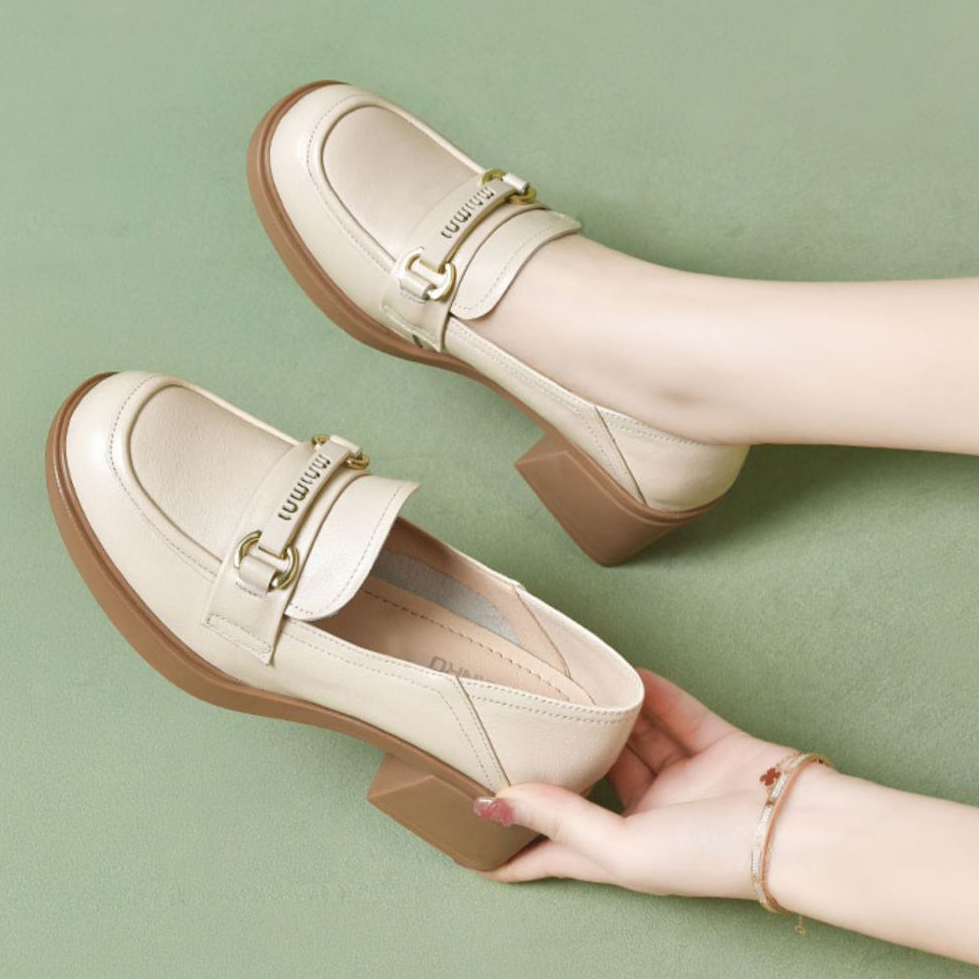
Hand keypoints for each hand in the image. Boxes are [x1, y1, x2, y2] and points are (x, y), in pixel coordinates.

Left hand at [477, 668, 793, 898]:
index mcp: (622, 850)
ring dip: (607, 719)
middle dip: (562, 759)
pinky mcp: (712, 746)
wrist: (800, 828)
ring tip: (569, 689)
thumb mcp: (626, 846)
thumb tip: (495, 804)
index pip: (552, 851)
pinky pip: (674, 713)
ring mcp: (683, 778)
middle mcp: (648, 815)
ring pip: (633, 741)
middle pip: (591, 784)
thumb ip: (562, 818)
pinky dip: (653, 694)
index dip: (512, 850)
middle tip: (521, 726)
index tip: (468, 840)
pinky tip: (627, 673)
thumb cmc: (713, 854)